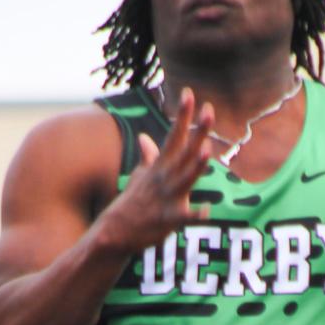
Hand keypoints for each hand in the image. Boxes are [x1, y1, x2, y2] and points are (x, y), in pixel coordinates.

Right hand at [101, 88, 214, 255]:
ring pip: (185, 178)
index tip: (190, 92)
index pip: (174, 136)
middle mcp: (165, 178)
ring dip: (196, 165)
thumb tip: (144, 137)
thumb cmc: (131, 204)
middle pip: (185, 151)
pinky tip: (207, 211)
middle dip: (197, 131)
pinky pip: (185, 217)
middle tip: (210, 110)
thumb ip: (148, 157)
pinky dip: (195, 215)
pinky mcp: (168, 220)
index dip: (183, 115)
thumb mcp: (139, 176)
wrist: (114, 232)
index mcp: (160, 167)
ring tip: (207, 149)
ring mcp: (167, 197)